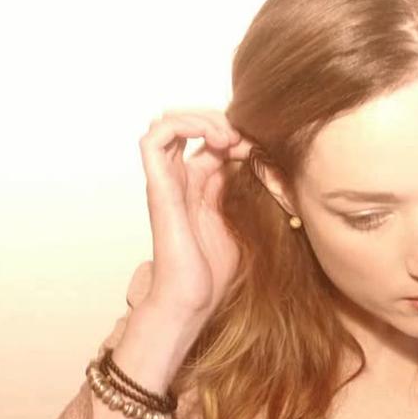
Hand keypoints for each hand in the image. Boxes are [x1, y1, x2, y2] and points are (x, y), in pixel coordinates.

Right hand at [139, 108, 252, 322]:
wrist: (192, 300)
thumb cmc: (214, 272)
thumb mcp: (242, 220)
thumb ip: (245, 189)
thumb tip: (262, 161)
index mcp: (200, 184)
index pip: (211, 137)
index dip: (237, 132)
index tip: (262, 147)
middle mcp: (180, 177)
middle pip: (189, 122)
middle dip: (219, 119)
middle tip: (245, 138)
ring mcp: (167, 180)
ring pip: (168, 121)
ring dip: (201, 118)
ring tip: (228, 136)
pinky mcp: (158, 186)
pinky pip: (155, 138)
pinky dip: (184, 125)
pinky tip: (215, 140)